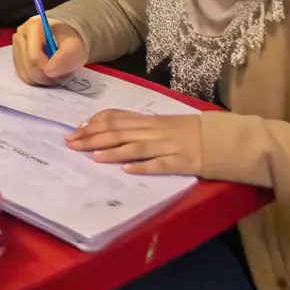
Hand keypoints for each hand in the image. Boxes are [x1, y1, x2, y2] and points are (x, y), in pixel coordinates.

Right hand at [12, 17, 87, 85]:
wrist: (66, 38)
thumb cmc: (71, 40)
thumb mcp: (75, 47)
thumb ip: (65, 57)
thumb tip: (48, 72)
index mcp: (32, 26)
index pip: (34, 58)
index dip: (48, 69)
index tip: (61, 68)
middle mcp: (20, 35)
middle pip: (29, 67)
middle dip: (46, 76)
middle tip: (59, 74)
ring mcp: (16, 46)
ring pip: (25, 74)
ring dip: (42, 79)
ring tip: (54, 73)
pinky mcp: (16, 57)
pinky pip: (23, 76)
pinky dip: (36, 79)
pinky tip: (46, 73)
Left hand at [65, 110, 203, 176]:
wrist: (217, 139)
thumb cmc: (184, 131)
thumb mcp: (158, 123)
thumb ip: (134, 124)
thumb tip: (104, 125)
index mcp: (147, 121)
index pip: (116, 118)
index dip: (94, 123)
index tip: (75, 129)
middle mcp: (153, 131)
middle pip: (119, 132)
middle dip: (93, 137)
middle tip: (72, 143)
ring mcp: (166, 147)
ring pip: (135, 147)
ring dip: (113, 151)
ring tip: (93, 156)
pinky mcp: (179, 163)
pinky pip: (159, 164)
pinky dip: (142, 166)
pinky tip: (127, 170)